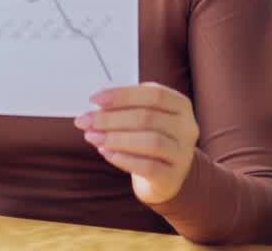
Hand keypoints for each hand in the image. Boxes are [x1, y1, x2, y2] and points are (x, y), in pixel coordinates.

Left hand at [75, 82, 198, 205]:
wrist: (166, 177)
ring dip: (115, 138)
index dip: (123, 94)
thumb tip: (98, 102)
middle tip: (85, 120)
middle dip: (111, 118)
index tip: (94, 98)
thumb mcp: (146, 118)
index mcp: (180, 105)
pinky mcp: (172, 177)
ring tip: (92, 137)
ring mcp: (182, 154)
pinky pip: (148, 166)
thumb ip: (127, 107)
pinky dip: (124, 158)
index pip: (153, 94)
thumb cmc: (151, 138)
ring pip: (150, 141)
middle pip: (147, 117)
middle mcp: (187, 127)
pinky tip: (106, 153)